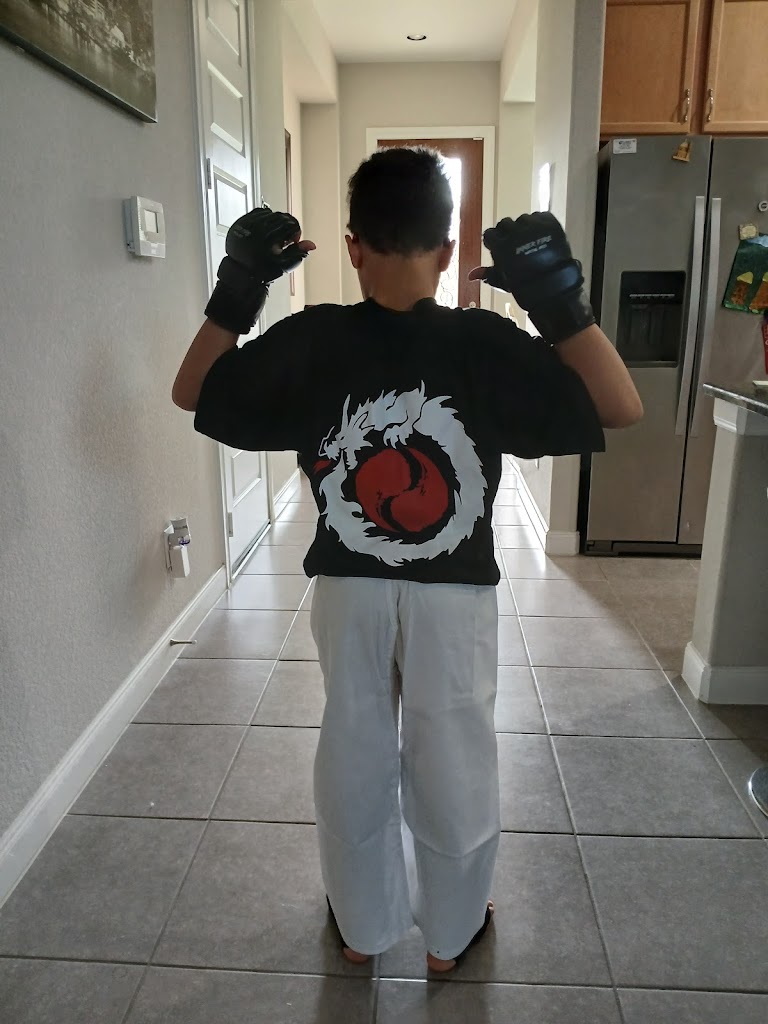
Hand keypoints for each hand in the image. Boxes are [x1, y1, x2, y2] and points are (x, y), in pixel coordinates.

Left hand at [225, 206, 315, 282]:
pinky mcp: (241, 222)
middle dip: (286, 228)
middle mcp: (259, 226)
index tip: (293, 241)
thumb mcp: (284, 263)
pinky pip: (257, 213)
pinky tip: (264, 231)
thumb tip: (311, 244)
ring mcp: (249, 223)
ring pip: (270, 213)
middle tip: (283, 241)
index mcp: (271, 235)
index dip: (296, 232)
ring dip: (275, 223)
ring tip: (272, 237)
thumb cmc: (262, 270)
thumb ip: (299, 251)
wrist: (241, 273)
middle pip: (281, 217)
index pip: (291, 223)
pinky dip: (263, 219)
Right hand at [469, 213, 594, 344]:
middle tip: (514, 243)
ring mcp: (534, 226)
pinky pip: (540, 216)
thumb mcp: (504, 281)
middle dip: (507, 232)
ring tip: (529, 240)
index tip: (498, 247)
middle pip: (505, 223)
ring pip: (523, 219)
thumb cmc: (525, 286)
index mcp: (502, 245)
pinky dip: (539, 224)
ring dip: (524, 227)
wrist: (554, 286)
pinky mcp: (550, 223)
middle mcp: (516, 232)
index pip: (490, 234)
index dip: (493, 241)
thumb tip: (470, 275)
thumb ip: (488, 274)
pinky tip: (541, 235)